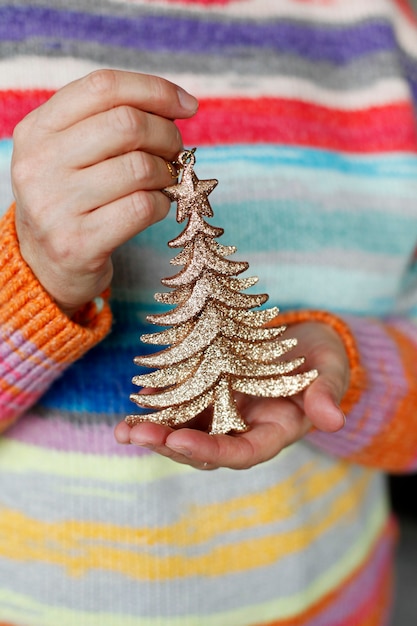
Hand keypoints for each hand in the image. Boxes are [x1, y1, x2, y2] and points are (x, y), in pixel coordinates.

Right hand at [12, 70, 197, 316]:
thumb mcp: (69, 154)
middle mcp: (39, 164)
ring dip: (166, 174)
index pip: (102, 87)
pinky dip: (163, 204)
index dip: (154, 90)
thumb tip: (176, 105)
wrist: (44, 266)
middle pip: (126, 124)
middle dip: (167, 135)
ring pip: (140, 167)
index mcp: (37, 130)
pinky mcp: (78, 244)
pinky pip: (143, 207)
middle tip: (176, 153)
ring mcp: (56, 206)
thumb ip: (106, 124)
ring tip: (163, 182)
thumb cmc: (72, 202)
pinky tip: (155, 207)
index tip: (187, 106)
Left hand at [114, 321, 348, 468]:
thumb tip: (333, 421)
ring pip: (185, 429)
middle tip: (137, 433)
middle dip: (168, 443)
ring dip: (153, 431)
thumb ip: (326, 396)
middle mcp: (243, 428)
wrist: (306, 343)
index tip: (179, 441)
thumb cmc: (322, 360)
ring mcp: (225, 412)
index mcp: (273, 432)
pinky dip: (158, 404)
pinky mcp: (211, 392)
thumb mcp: (329, 373)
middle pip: (203, 447)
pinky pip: (182, 404)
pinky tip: (136, 400)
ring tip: (123, 428)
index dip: (210, 451)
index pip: (241, 453)